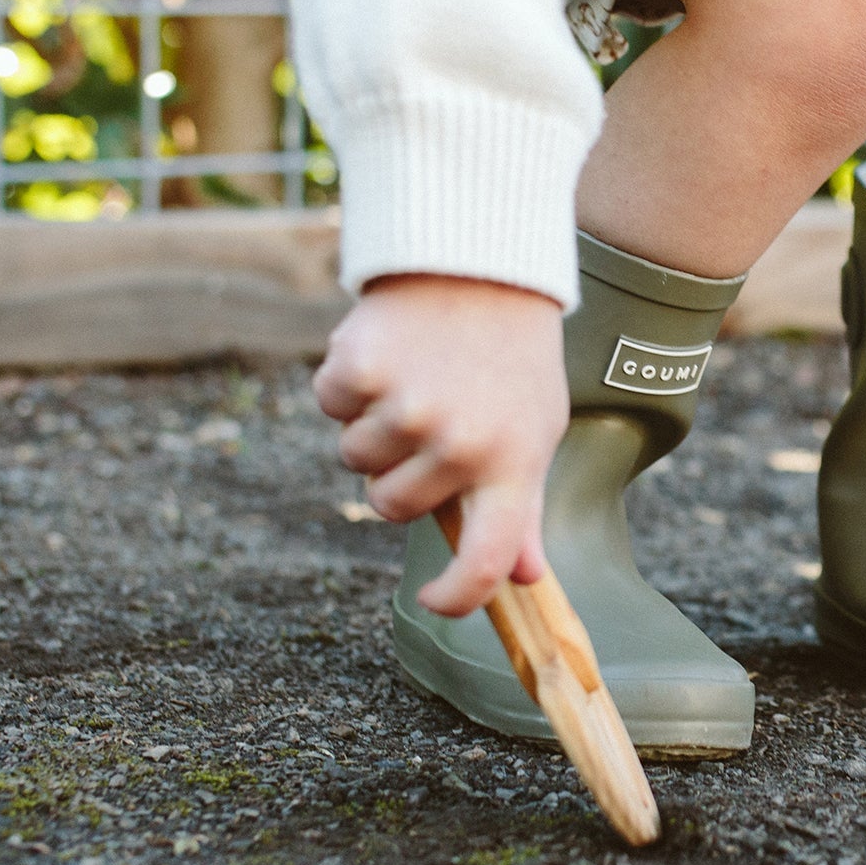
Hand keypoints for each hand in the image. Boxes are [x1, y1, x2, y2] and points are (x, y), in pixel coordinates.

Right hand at [313, 274, 568, 616]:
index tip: (436, 601)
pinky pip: (330, 405)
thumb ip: (520, 506)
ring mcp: (407, 408)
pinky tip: (388, 352)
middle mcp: (461, 444)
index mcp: (513, 465)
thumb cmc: (511, 358)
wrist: (482, 263)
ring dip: (371, 425)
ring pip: (355, 458)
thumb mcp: (535, 429)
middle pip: (391, 506)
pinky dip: (347, 384)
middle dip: (400, 473)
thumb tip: (523, 576)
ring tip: (415, 377)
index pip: (485, 560)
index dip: (457, 596)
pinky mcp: (362, 369)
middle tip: (432, 418)